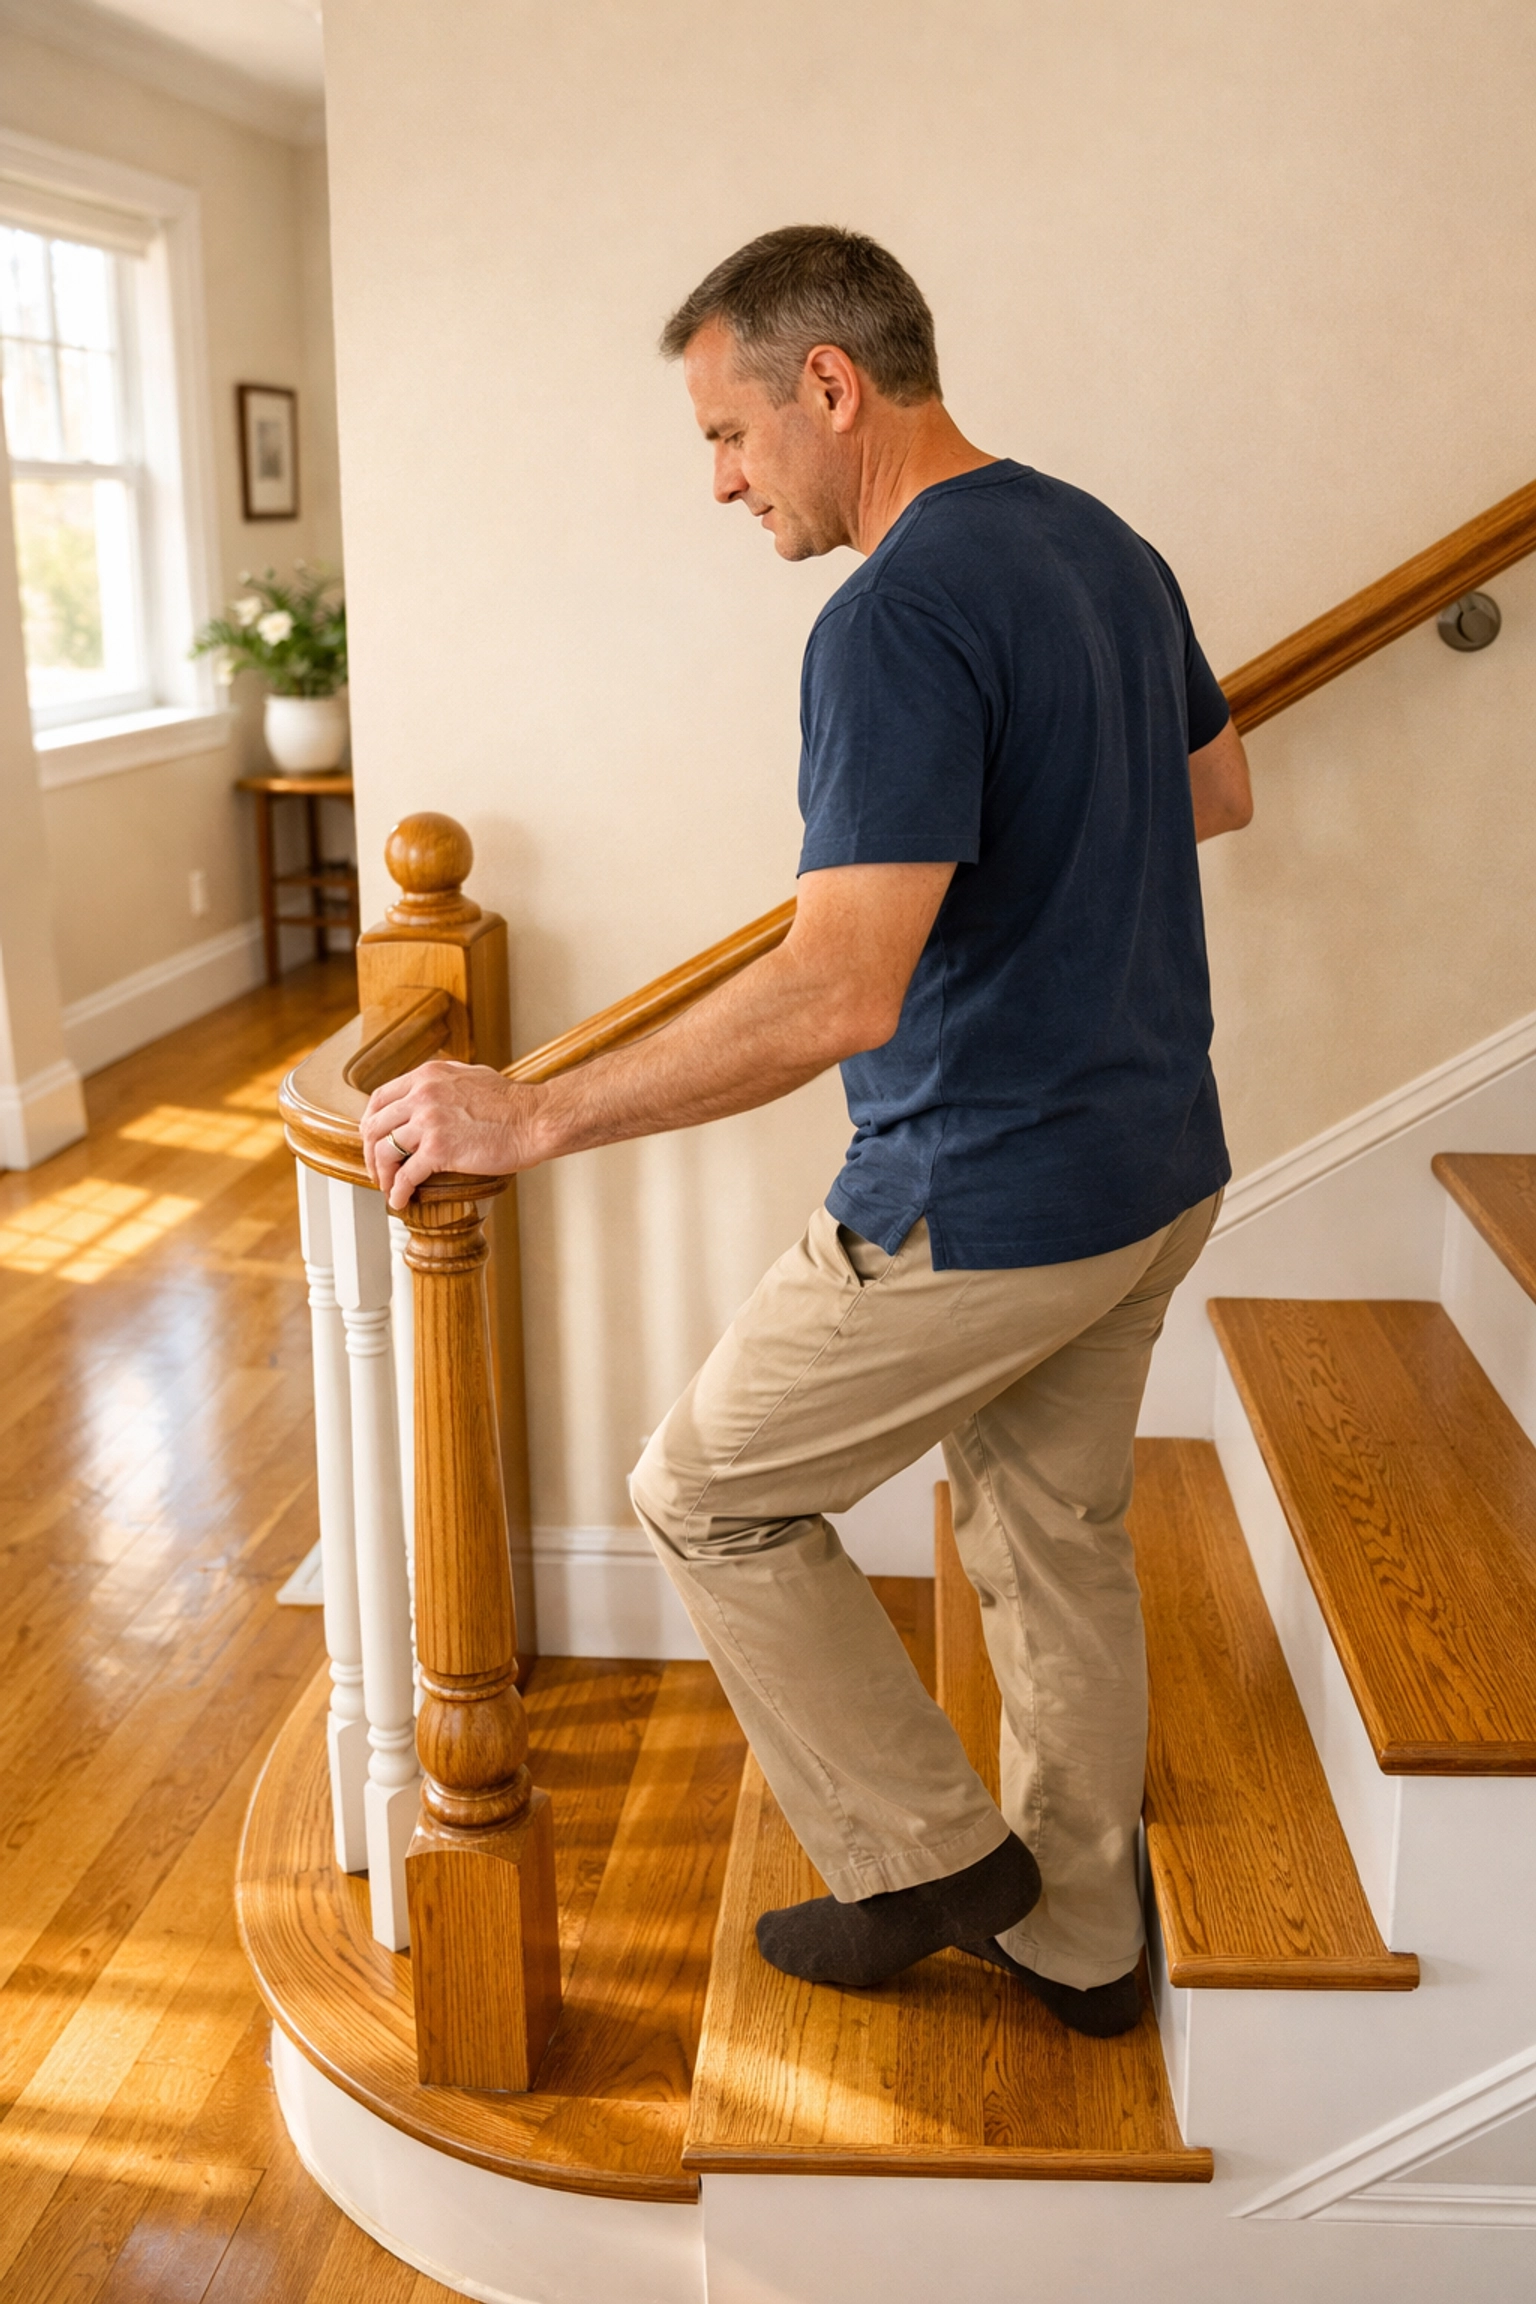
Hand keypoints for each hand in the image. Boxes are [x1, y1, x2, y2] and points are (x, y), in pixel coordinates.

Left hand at [361, 1060, 545, 1209]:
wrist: (534, 1120)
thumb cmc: (511, 1103)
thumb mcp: (469, 1076)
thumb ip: (442, 1082)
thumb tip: (426, 1092)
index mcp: (426, 1076)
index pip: (379, 1098)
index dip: (370, 1124)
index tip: (374, 1141)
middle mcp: (422, 1094)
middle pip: (375, 1126)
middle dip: (370, 1153)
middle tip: (378, 1170)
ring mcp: (429, 1121)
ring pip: (384, 1151)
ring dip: (382, 1175)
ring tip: (389, 1188)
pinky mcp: (439, 1149)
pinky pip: (406, 1175)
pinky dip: (398, 1192)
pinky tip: (401, 1201)